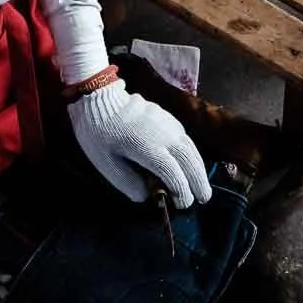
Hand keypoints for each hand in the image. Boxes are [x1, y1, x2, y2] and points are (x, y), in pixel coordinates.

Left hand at [66, 83, 212, 207]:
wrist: (100, 97)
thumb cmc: (99, 133)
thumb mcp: (106, 163)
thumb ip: (128, 183)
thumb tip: (146, 196)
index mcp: (149, 148)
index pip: (174, 174)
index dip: (182, 192)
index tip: (183, 205)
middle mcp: (165, 136)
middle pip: (189, 161)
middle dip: (198, 182)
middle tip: (204, 199)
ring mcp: (169, 124)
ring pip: (191, 149)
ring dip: (199, 168)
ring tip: (202, 185)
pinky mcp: (169, 118)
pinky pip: (186, 139)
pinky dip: (193, 154)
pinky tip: (192, 163)